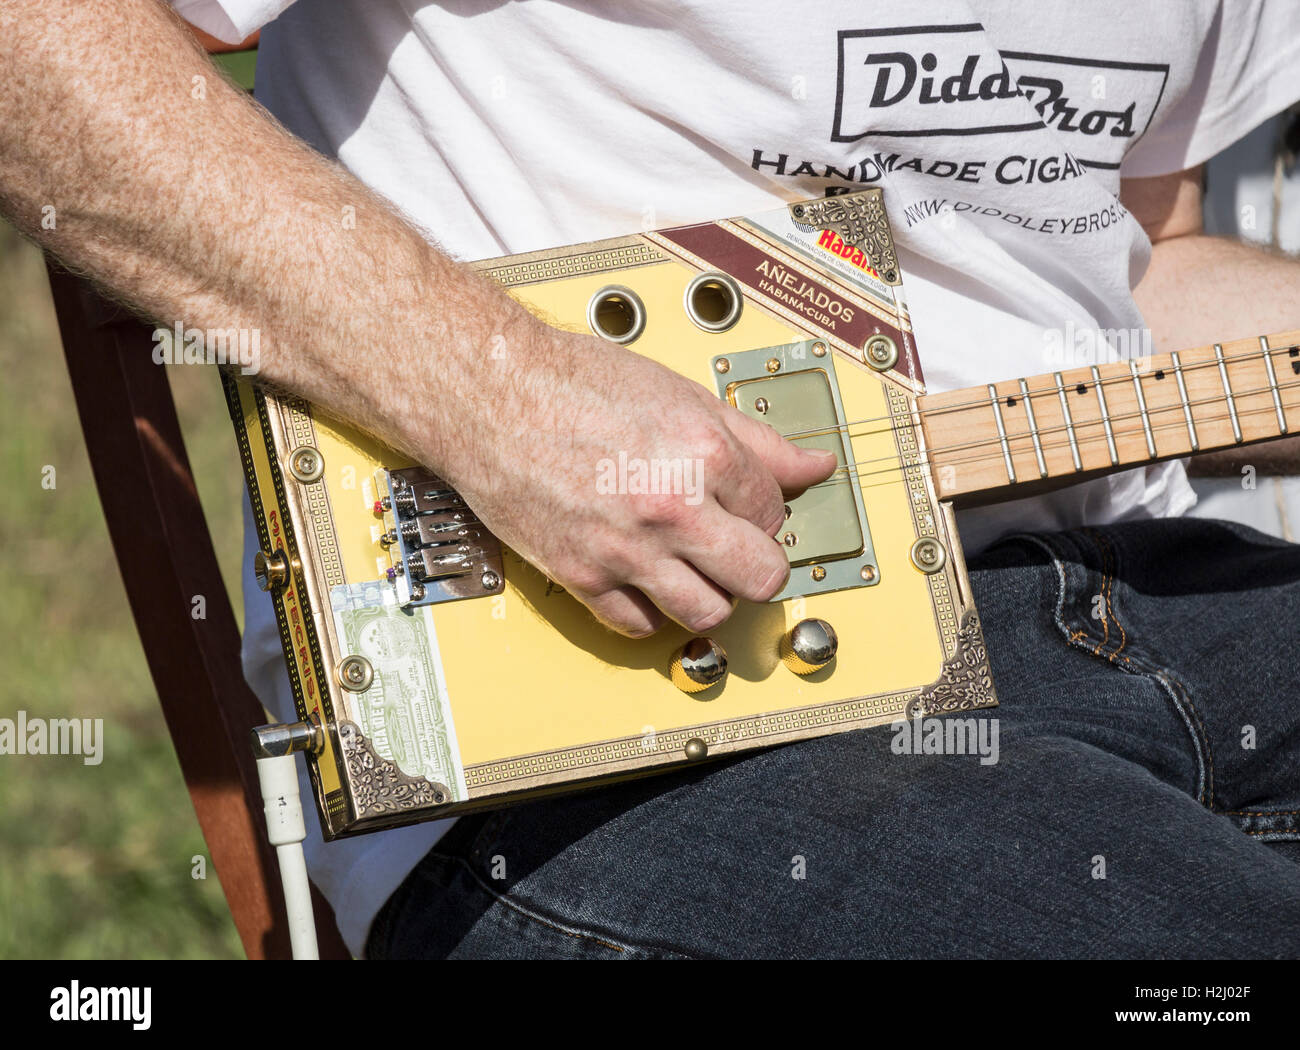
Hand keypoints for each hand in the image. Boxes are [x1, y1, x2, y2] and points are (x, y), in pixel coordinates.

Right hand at [429, 321, 836, 636]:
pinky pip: (638, 624)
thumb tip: (812, 465)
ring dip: (710, 595)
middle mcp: (673, 507)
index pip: (776, 513)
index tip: (747, 509)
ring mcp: (628, 548)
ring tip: (694, 570)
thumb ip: (755, 437)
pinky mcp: (584, 575)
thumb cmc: (573, 385)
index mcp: (706, 454)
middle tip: (738, 551)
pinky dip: (647, 611)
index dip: (764, 511)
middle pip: (762, 576)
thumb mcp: (681, 394)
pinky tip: (644, 582)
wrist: (491, 396)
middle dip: (758, 566)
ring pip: (709, 612)